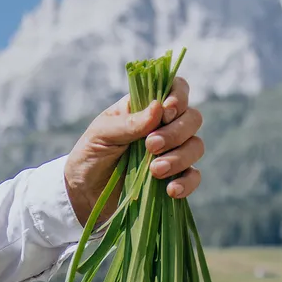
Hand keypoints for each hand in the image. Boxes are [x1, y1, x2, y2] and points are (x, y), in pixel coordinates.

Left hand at [64, 76, 203, 226]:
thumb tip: (158, 108)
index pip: (176, 89)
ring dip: (180, 157)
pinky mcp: (174, 178)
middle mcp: (165, 126)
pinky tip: (171, 190)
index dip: (179, 97)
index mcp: (147, 108)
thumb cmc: (90, 155)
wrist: (85, 193)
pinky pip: (193, 177)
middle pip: (192, 118)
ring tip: (155, 171)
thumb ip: (129, 122)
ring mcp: (173, 152)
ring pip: (196, 146)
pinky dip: (187, 182)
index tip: (167, 111)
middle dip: (176, 132)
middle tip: (151, 146)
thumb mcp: (102, 134)